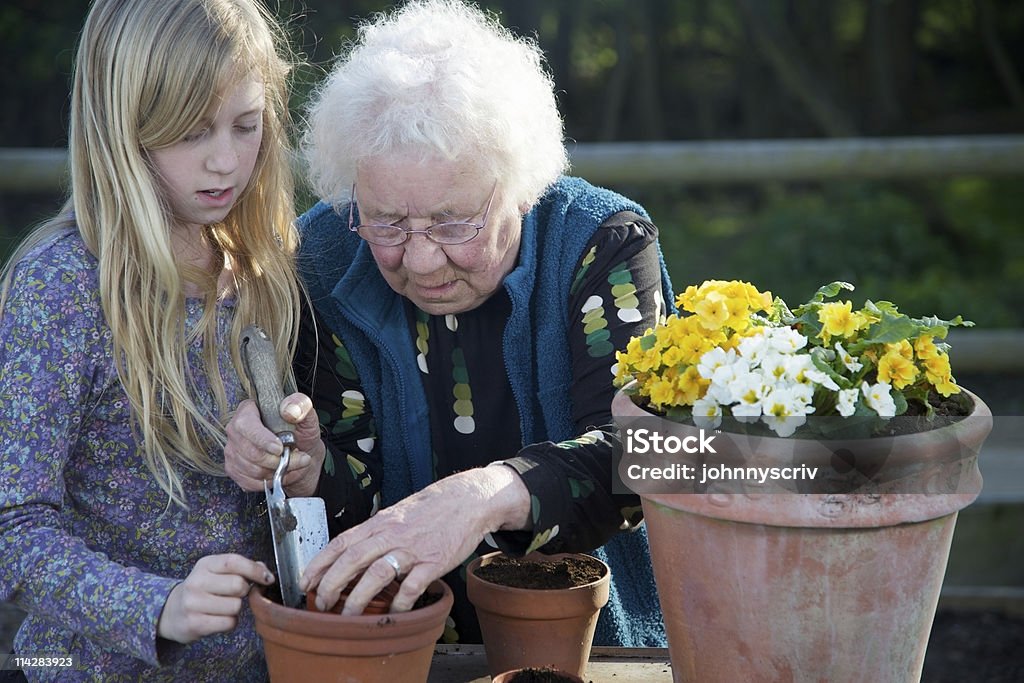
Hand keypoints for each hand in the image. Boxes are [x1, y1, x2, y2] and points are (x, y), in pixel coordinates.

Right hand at [157, 554, 273, 643]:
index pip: (233, 562)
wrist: (171, 612)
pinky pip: (228, 623)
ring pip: (235, 606)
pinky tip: (219, 618)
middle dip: (244, 591)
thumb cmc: (203, 589)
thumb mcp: (217, 572)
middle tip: (235, 594)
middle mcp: (196, 582)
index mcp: (205, 564)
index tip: (268, 578)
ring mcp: (193, 604)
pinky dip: (230, 622)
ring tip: (224, 607)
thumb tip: (265, 573)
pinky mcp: (194, 624)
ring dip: (236, 609)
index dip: (255, 569)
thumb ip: (242, 568)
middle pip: (238, 585)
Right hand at [224, 393, 324, 496]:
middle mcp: (235, 430)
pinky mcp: (233, 469)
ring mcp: (232, 450)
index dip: (262, 439)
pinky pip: (249, 482)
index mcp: (249, 410)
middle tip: (300, 459)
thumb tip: (289, 409)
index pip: (245, 424)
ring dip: (277, 472)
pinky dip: (269, 482)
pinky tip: (281, 473)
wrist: (301, 455)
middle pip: (250, 452)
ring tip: (293, 465)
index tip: (280, 449)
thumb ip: (301, 406)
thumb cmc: (301, 433)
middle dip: (278, 460)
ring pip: (251, 469)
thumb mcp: (307, 417)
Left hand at [300, 466, 530, 615]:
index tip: (305, 581)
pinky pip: (412, 585)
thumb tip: (353, 553)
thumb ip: (377, 532)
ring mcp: (413, 548)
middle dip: (331, 583)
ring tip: (348, 615)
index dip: (320, 563)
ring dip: (358, 597)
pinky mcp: (434, 561)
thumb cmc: (433, 507)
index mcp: (381, 522)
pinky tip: (394, 613)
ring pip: (377, 573)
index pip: (342, 542)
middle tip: (320, 603)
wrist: (469, 499)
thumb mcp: (398, 513)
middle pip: (353, 558)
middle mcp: (392, 533)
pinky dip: (400, 602)